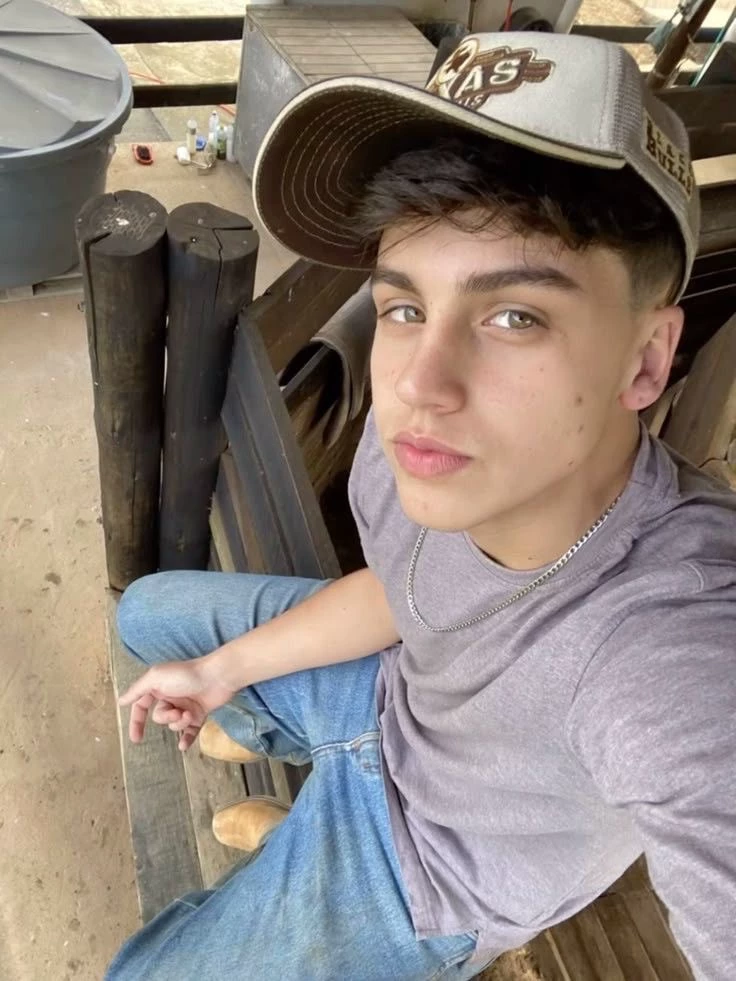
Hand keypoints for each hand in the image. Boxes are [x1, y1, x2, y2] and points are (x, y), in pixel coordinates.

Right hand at [118, 655, 236, 750]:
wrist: (218, 677)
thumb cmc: (187, 674)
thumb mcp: (156, 677)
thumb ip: (138, 690)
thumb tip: (120, 701)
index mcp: (158, 687)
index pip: (141, 706)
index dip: (136, 721)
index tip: (135, 738)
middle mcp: (171, 697)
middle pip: (159, 717)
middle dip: (166, 717)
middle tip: (178, 712)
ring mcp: (185, 706)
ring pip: (174, 725)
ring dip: (180, 723)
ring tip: (190, 714)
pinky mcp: (199, 714)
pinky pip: (189, 732)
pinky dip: (186, 739)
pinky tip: (183, 746)